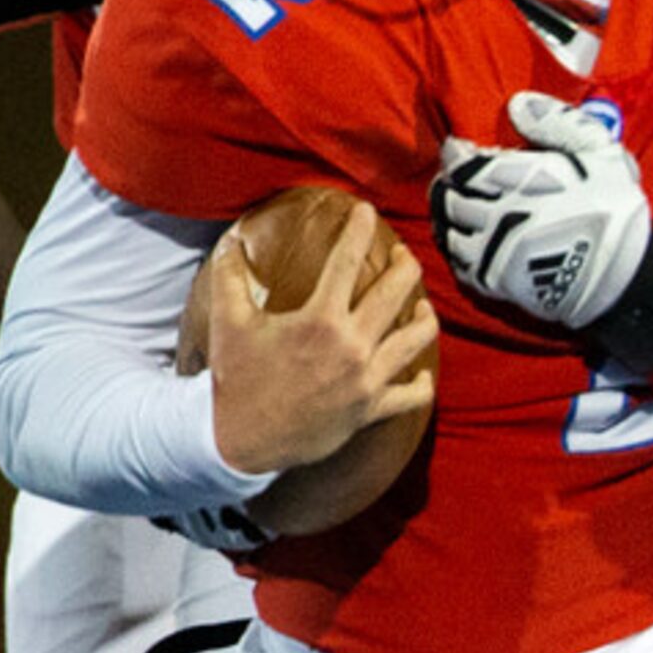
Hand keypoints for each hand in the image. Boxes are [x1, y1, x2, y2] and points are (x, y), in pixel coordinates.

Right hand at [203, 203, 439, 475]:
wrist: (240, 442)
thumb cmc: (235, 379)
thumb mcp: (228, 323)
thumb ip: (230, 277)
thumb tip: (231, 242)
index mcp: (319, 319)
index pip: (347, 260)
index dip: (358, 228)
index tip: (365, 209)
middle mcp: (351, 345)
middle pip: (397, 290)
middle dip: (405, 264)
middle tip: (402, 254)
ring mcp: (366, 379)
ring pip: (417, 338)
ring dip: (425, 315)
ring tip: (422, 305)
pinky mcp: (371, 410)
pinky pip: (413, 395)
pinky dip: (421, 382)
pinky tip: (420, 370)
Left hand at [433, 93, 651, 328]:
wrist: (623, 276)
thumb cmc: (615, 208)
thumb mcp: (601, 151)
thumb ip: (558, 122)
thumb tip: (518, 104)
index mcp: (523, 181)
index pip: (465, 165)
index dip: (455, 155)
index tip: (458, 148)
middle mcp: (501, 216)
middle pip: (451, 198)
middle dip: (448, 184)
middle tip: (452, 176)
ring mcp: (496, 252)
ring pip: (449, 232)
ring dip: (447, 217)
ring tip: (454, 205)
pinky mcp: (498, 283)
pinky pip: (460, 265)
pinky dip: (457, 249)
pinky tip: (466, 239)